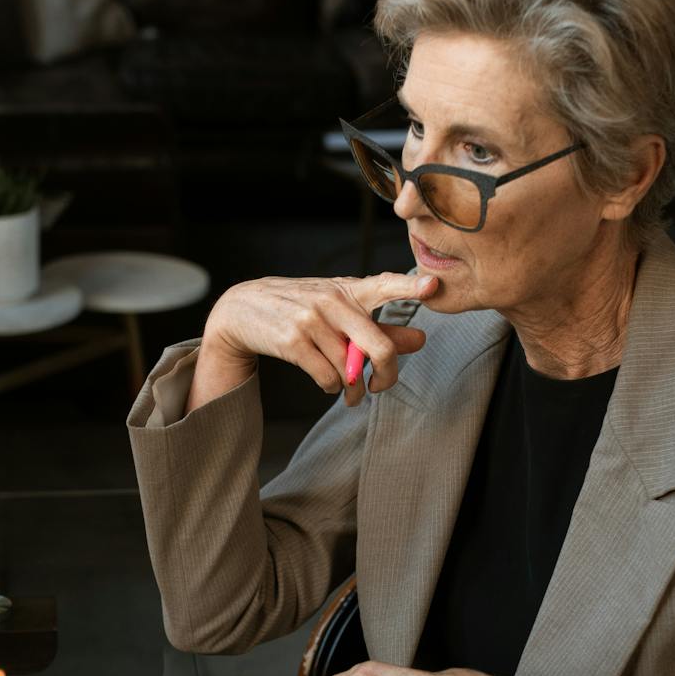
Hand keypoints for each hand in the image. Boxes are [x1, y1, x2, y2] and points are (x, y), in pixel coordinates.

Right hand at [187, 272, 437, 412]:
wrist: (242, 310)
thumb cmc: (300, 310)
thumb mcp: (339, 311)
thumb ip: (381, 327)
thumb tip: (420, 340)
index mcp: (349, 290)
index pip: (385, 284)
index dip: (409, 287)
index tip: (432, 286)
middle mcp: (333, 301)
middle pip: (378, 346)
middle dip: (386, 375)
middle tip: (380, 386)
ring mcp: (312, 320)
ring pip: (351, 370)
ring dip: (353, 389)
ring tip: (348, 391)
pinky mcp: (293, 341)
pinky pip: (328, 378)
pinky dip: (332, 387)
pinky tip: (326, 381)